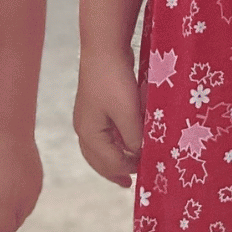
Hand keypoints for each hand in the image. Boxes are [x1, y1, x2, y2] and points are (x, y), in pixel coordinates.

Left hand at [0, 126, 42, 231]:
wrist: (9, 126)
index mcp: (6, 208)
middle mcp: (24, 204)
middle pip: (12, 228)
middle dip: (0, 231)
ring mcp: (33, 192)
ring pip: (22, 214)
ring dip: (10, 216)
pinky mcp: (38, 181)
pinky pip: (28, 200)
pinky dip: (18, 202)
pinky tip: (7, 192)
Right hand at [72, 52, 143, 186]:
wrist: (104, 47)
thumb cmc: (115, 81)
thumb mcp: (128, 114)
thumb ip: (134, 139)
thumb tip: (139, 155)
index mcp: (88, 133)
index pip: (109, 162)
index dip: (128, 168)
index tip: (147, 170)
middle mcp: (83, 128)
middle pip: (97, 160)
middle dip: (113, 172)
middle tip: (129, 183)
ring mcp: (87, 118)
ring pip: (97, 149)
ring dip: (112, 159)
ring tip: (126, 168)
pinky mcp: (95, 108)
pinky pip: (102, 136)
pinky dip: (112, 145)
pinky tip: (124, 144)